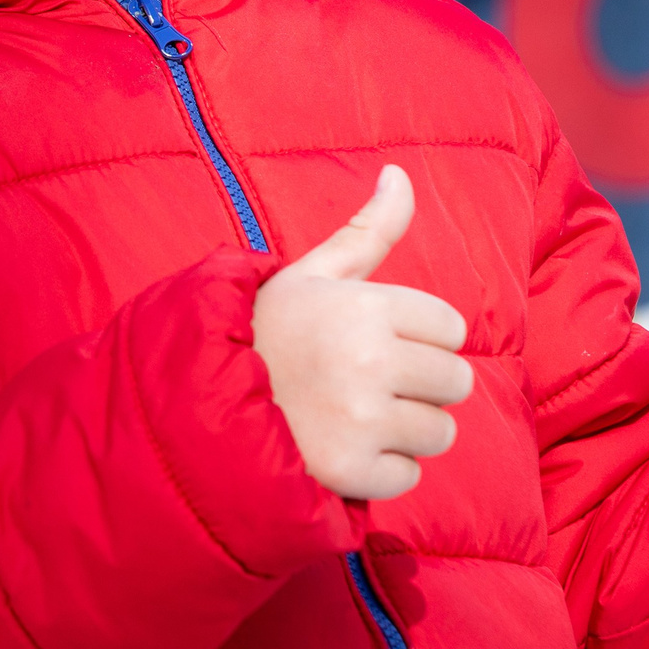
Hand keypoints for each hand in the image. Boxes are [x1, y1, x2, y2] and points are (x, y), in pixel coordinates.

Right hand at [254, 167, 473, 499]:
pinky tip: (341, 451)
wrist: (193, 405)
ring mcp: (359, 420)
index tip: (376, 342)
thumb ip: (369, 229)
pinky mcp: (348, 473)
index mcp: (366, 307)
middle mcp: (368, 361)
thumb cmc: (264, 333)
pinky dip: (380, 471)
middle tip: (368, 385)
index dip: (419, 338)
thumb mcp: (312, 274)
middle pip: (455, 382)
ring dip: (404, 431)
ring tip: (353, 417)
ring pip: (438, 432)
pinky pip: (408, 475)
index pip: (451, 329)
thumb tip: (399, 172)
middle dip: (420, 386)